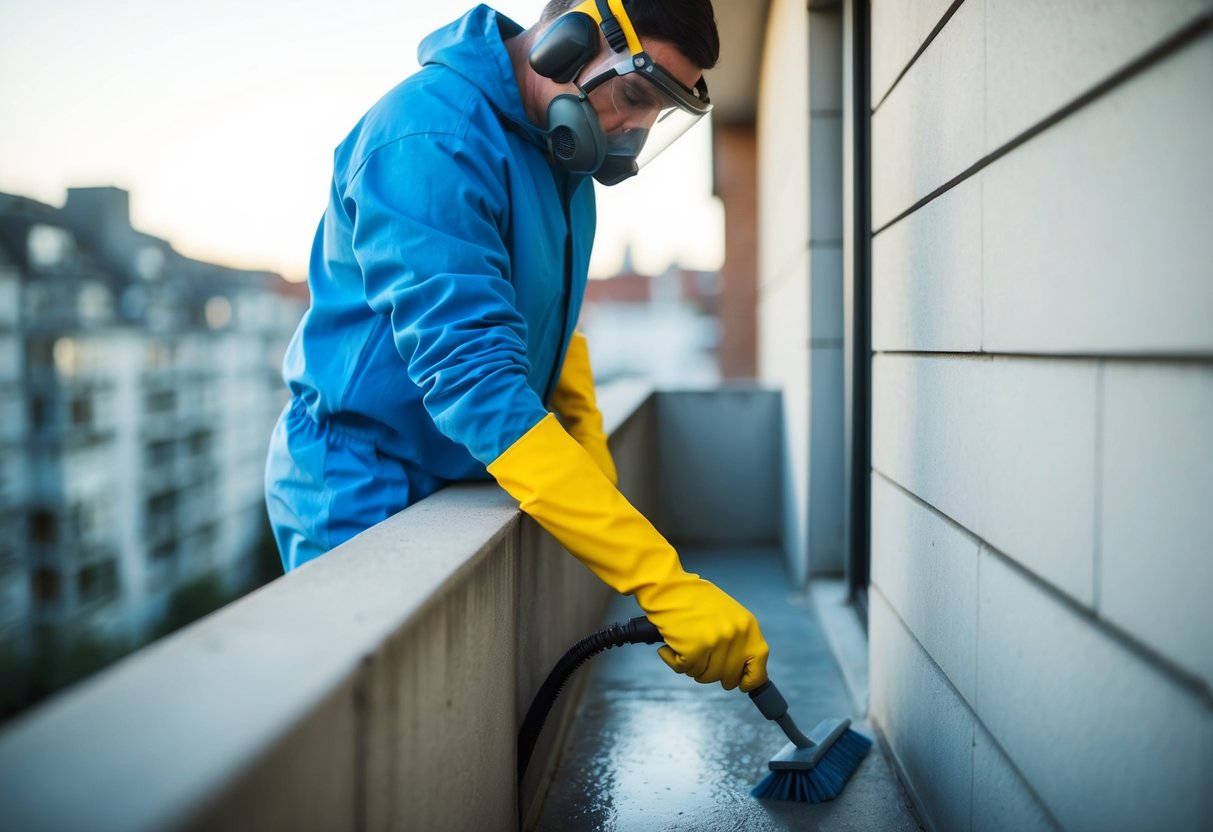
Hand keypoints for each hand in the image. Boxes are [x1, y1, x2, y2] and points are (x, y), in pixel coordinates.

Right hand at [641, 577, 768, 691]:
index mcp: (747, 625)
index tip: (742, 685)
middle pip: (729, 676)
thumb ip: (736, 637)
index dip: (751, 679)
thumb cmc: (692, 598)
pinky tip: (671, 645)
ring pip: (706, 676)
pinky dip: (674, 660)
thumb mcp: (727, 613)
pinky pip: (685, 670)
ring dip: (693, 666)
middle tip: (701, 658)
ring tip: (685, 644)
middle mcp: (735, 635)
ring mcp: (715, 643)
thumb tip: (740, 669)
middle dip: (714, 673)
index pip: (759, 664)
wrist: (667, 586)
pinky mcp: (693, 649)